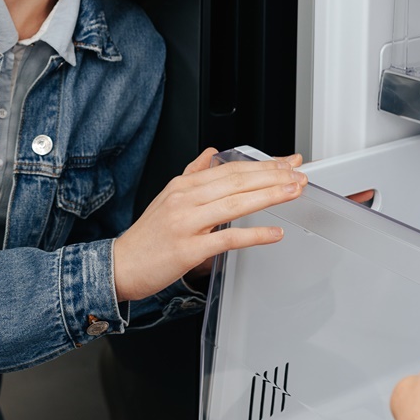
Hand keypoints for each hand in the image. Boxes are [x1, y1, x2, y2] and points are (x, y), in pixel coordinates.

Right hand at [111, 148, 305, 300]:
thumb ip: (193, 174)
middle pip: (237, 181)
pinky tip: (274, 233)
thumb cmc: (147, 237)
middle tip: (298, 173)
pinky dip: (254, 235)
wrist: (121, 265)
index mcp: (183, 186)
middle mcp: (185, 199)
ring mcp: (187, 223)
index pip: (230, 168)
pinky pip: (228, 238)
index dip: (262, 164)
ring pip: (235, 203)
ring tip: (293, 192)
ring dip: (269, 196)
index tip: (287, 162)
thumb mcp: (167, 197)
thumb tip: (212, 154)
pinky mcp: (189, 249)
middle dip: (273, 175)